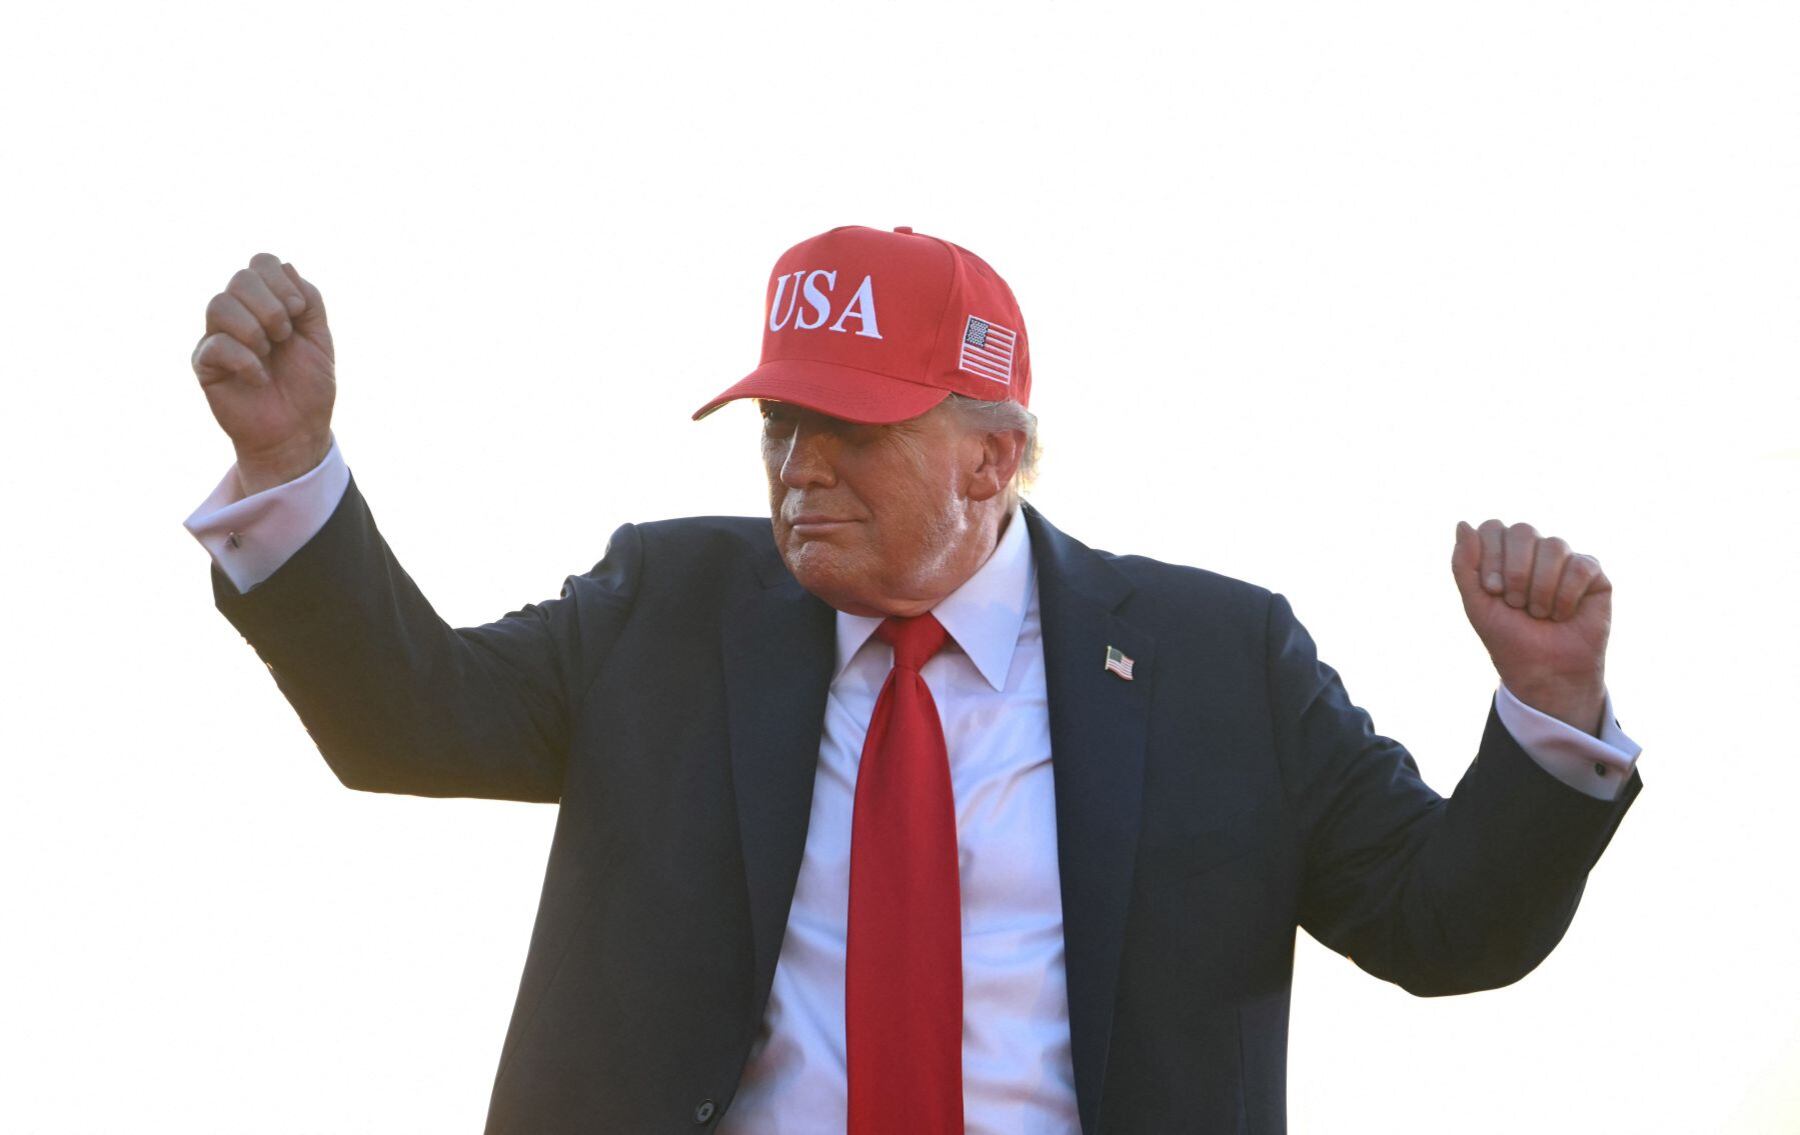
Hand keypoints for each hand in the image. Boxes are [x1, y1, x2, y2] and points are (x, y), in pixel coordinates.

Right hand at [192, 253, 335, 493]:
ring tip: (270, 353)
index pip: (261, 262)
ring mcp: (218, 337)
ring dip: (254, 329)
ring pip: (219, 304)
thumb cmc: (309, 386)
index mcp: (267, 303)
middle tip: (285, 336)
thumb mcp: (320, 337)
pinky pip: (215, 344)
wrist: (299, 431)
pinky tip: (260, 378)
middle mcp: (239, 314)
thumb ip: (309, 300)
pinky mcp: (205, 364)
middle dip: (270, 306)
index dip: (280, 280)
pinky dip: (245, 360)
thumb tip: (285, 267)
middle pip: (240, 278)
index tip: (299, 312)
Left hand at [1451, 519, 1611, 734]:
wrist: (1544, 672)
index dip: (1491, 557)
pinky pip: (1581, 565)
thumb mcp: (1476, 603)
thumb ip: (1464, 564)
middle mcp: (1534, 550)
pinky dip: (1566, 595)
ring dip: (1541, 588)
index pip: (1493, 528)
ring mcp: (1565, 559)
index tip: (1492, 591)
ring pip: (1554, 545)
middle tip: (1516, 603)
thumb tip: (1462, 523)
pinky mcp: (1593, 574)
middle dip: (1516, 572)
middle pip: (1523, 530)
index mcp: (1503, 552)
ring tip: (1539, 613)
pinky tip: (1563, 615)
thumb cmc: (1508, 637)